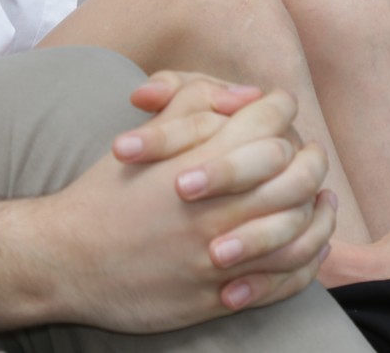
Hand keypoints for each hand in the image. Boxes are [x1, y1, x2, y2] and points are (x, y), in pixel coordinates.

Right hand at [46, 78, 337, 330]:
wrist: (68, 258)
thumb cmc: (106, 192)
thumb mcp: (146, 133)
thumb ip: (196, 103)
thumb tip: (246, 95)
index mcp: (203, 157)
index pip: (272, 117)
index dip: (280, 107)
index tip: (278, 112)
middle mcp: (222, 204)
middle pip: (300, 171)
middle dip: (310, 158)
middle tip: (308, 157)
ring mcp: (225, 253)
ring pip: (302, 229)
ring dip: (318, 213)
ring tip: (321, 204)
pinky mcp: (222, 294)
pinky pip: (286, 280)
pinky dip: (307, 262)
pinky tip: (310, 248)